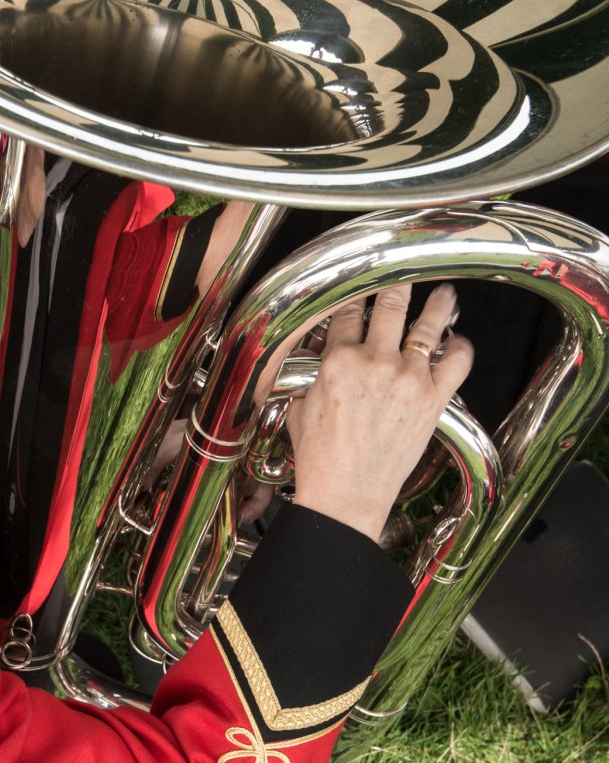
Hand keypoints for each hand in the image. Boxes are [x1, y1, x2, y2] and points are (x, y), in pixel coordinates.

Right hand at [285, 284, 472, 541]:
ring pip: (428, 327)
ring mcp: (408, 378)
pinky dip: (462, 347)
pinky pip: (458, 362)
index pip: (347, 311)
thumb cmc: (321, 459)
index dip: (353, 293)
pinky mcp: (433, 398)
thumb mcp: (300, 406)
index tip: (358, 281)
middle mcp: (375, 362)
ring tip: (443, 292)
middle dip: (397, 282)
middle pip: (390, 306)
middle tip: (402, 268)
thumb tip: (320, 354)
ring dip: (438, 304)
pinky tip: (458, 340)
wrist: (346, 494)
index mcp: (337, 361)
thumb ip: (312, 373)